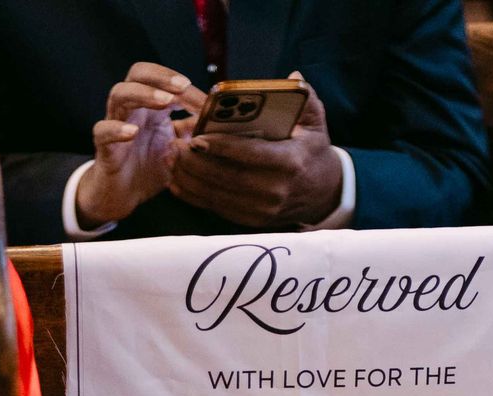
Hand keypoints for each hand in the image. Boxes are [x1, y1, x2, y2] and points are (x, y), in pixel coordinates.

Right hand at [76, 62, 205, 227]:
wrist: (124, 194)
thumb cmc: (150, 167)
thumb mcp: (180, 149)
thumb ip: (195, 134)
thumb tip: (219, 123)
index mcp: (151, 105)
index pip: (163, 79)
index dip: (184, 86)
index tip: (206, 100)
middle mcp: (132, 108)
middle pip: (138, 74)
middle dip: (161, 76)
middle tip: (182, 86)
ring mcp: (116, 123)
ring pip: (120, 94)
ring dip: (143, 94)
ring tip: (164, 101)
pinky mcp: (104, 146)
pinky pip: (104, 131)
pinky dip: (116, 128)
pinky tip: (132, 131)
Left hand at [169, 74, 342, 226]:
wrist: (322, 193)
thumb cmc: (312, 151)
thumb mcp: (315, 122)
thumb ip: (305, 98)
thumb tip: (292, 77)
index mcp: (289, 163)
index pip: (250, 155)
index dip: (221, 148)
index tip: (196, 137)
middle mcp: (275, 191)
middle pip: (227, 178)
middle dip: (196, 163)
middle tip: (174, 145)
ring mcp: (262, 210)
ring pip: (218, 196)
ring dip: (190, 179)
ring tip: (170, 160)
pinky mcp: (251, 221)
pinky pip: (217, 209)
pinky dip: (195, 196)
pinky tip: (177, 181)